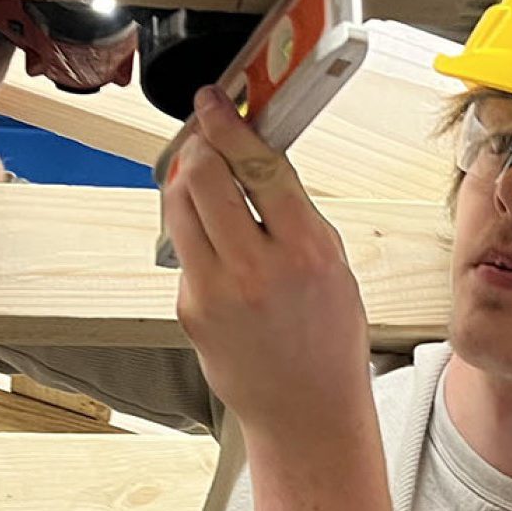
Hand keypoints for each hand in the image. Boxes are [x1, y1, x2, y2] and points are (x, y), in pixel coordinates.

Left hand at [164, 85, 373, 431]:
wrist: (306, 410)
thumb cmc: (327, 340)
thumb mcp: (332, 265)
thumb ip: (295, 213)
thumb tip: (257, 160)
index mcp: (307, 251)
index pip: (258, 167)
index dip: (230, 125)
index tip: (213, 100)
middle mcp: (258, 269)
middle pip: (205, 177)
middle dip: (200, 146)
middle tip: (206, 137)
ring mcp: (216, 290)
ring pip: (179, 206)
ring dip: (186, 180)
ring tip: (203, 177)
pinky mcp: (190, 308)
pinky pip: (183, 249)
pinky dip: (194, 231)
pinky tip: (216, 242)